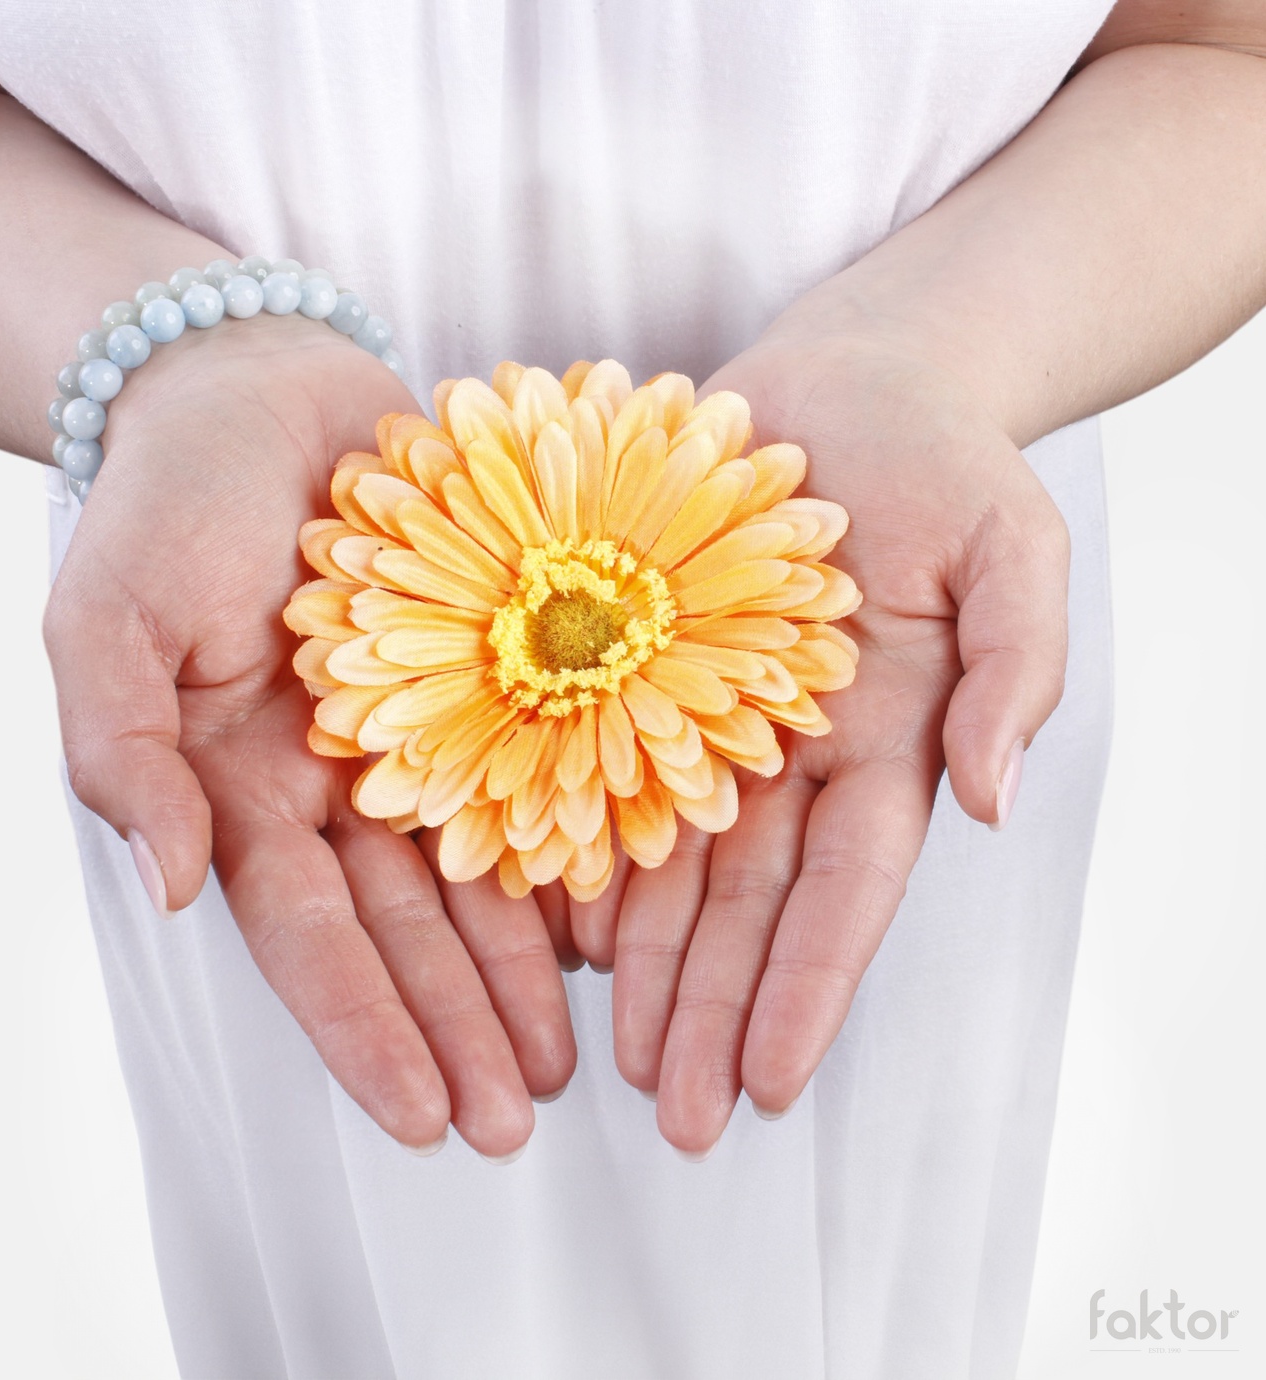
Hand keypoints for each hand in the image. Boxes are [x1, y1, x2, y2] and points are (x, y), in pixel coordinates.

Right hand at [44, 316, 575, 1157]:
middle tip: (518, 1114)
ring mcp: (417, 733)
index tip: (421, 1116)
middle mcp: (339, 781)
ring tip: (571, 1056)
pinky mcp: (485, 673)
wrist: (261, 386)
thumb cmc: (170, 498)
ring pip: (478, 875)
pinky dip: (565, 851)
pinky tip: (608, 925)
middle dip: (458, 1026)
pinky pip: (535, 777)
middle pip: (409, 928)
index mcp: (246, 789)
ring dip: (519, 971)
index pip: (310, 936)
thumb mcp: (107, 622)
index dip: (364, 1027)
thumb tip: (175, 889)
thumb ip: (124, 757)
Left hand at [569, 330, 1069, 1152]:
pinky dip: (584, 858)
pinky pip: (605, 776)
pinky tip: (555, 937)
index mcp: (882, 741)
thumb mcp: (1012, 551)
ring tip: (615, 1061)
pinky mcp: (644, 668)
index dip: (810, 986)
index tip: (773, 1084)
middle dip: (715, 1011)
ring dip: (647, 967)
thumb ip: (1012, 672)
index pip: (846, 890)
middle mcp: (790, 753)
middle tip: (676, 1115)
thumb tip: (993, 798)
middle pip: (746, 904)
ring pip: (671, 866)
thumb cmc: (940, 457)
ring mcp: (714, 717)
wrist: (847, 381)